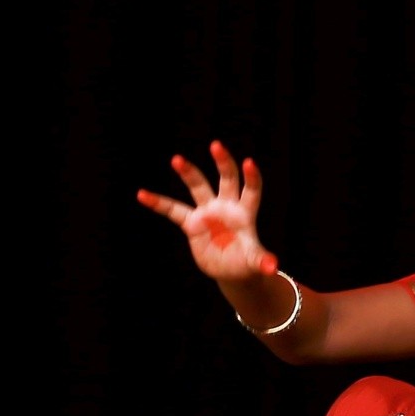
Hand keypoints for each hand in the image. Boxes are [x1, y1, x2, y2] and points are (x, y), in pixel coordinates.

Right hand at [136, 140, 278, 284]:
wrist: (231, 270)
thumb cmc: (247, 262)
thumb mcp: (255, 262)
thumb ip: (262, 261)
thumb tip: (271, 268)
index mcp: (246, 213)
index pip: (251, 190)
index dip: (251, 177)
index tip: (248, 162)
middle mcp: (227, 207)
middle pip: (227, 179)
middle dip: (223, 163)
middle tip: (216, 145)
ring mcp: (208, 212)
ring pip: (198, 187)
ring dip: (189, 173)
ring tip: (177, 159)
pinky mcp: (191, 223)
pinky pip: (173, 210)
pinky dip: (158, 203)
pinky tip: (142, 195)